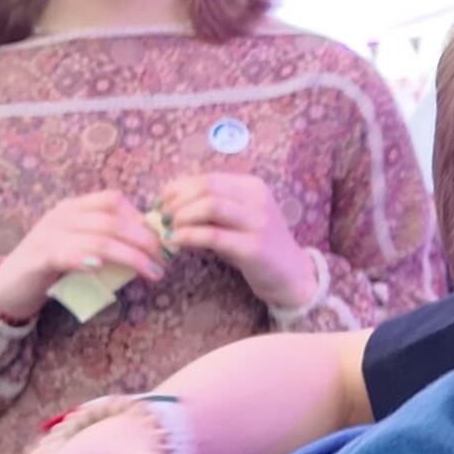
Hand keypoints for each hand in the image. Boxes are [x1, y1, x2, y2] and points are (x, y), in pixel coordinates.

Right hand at [0, 191, 172, 322]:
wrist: (9, 285)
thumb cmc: (53, 266)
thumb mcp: (81, 247)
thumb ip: (107, 241)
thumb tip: (150, 247)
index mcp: (74, 208)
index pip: (113, 200)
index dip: (141, 218)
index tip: (161, 239)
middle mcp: (62, 216)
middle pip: (112, 221)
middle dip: (145, 241)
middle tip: (163, 261)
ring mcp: (48, 235)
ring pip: (98, 239)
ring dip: (130, 256)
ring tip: (151, 272)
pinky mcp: (38, 258)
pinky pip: (65, 254)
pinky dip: (84, 259)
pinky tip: (100, 268)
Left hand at [158, 173, 314, 311]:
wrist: (291, 274)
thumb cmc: (256, 245)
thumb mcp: (235, 221)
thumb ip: (209, 210)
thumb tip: (168, 206)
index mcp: (251, 186)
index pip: (207, 178)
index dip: (178, 188)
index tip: (161, 203)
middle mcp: (257, 199)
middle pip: (207, 188)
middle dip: (177, 201)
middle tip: (163, 217)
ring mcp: (258, 222)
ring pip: (211, 205)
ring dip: (183, 216)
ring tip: (169, 228)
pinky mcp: (254, 247)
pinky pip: (214, 236)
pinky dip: (189, 236)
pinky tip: (176, 241)